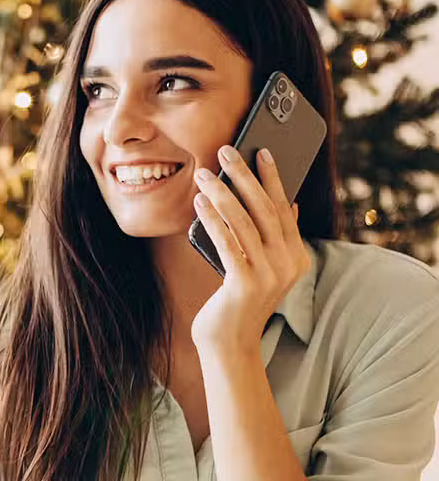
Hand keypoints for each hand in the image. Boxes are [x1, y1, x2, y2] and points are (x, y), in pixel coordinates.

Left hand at [189, 145, 311, 352]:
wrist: (229, 344)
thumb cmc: (238, 300)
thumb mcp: (261, 266)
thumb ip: (274, 238)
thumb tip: (288, 203)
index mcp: (296, 256)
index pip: (283, 207)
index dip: (272, 177)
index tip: (261, 150)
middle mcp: (288, 264)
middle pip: (264, 209)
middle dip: (244, 176)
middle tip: (226, 150)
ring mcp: (269, 275)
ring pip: (244, 222)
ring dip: (222, 193)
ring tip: (202, 173)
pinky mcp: (245, 285)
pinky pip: (228, 243)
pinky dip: (213, 219)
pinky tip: (199, 202)